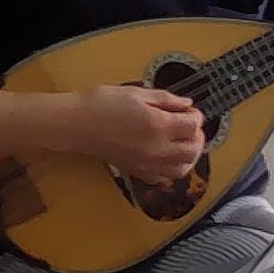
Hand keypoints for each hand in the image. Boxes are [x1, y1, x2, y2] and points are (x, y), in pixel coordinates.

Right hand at [54, 82, 207, 185]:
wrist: (76, 124)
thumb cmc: (100, 104)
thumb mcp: (136, 93)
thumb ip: (165, 99)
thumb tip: (185, 104)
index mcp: (158, 125)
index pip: (193, 125)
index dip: (196, 115)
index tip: (189, 110)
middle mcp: (156, 148)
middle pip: (194, 150)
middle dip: (197, 137)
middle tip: (190, 126)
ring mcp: (147, 163)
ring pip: (183, 169)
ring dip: (189, 156)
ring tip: (183, 143)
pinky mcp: (136, 171)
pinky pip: (163, 179)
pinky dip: (171, 170)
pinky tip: (167, 158)